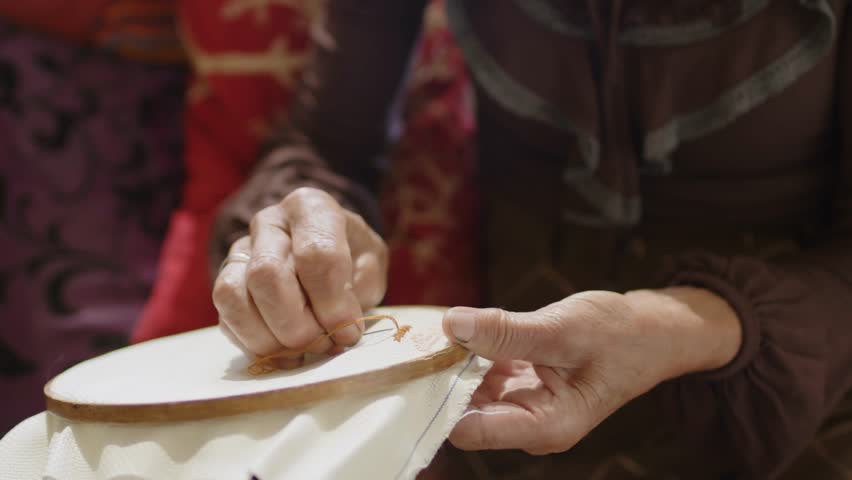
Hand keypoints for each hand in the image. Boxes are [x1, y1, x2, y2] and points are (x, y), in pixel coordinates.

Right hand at [212, 187, 388, 361]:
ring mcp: (241, 251)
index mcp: (310, 208)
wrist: (327, 257)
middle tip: (323, 344)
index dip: (332, 302)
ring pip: (233, 295)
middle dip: (296, 323)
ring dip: (270, 337)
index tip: (348, 331)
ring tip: (302, 351)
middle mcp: (269, 223)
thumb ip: (361, 286)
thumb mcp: (371, 262)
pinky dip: (254, 344)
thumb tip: (340, 324)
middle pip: (266, 274)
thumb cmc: (353, 258)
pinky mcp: (226, 283)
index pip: (316, 253)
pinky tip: (284, 353)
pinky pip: (226, 317)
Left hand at [443, 288, 741, 453]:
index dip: (439, 397)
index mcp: (544, 426)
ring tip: (433, 328)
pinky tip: (459, 329)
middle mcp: (530, 423)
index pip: (469, 429)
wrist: (653, 331)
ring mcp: (525, 404)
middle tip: (418, 335)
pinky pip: (484, 372)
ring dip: (454, 361)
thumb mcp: (563, 330)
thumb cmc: (621, 335)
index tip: (418, 359)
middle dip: (442, 376)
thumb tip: (453, 324)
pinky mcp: (522, 384)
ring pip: (470, 389)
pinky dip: (471, 351)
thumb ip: (506, 332)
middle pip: (465, 410)